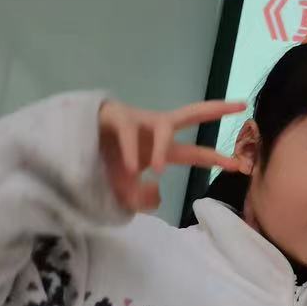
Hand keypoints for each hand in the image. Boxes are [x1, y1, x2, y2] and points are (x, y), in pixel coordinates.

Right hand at [98, 99, 246, 212]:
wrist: (64, 153)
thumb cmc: (98, 168)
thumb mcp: (123, 193)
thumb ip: (142, 200)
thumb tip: (159, 191)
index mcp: (160, 148)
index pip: (195, 153)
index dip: (216, 159)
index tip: (241, 165)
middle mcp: (154, 130)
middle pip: (192, 114)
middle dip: (217, 109)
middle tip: (242, 105)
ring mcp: (137, 121)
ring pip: (163, 127)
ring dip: (163, 148)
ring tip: (158, 169)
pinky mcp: (116, 116)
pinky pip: (128, 132)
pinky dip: (129, 150)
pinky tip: (127, 165)